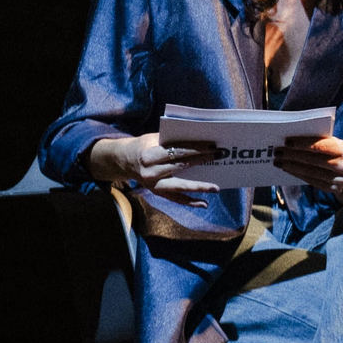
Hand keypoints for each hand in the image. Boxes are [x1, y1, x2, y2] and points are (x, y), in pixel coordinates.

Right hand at [86, 133, 220, 206]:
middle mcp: (150, 172)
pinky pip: (176, 199)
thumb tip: (197, 139)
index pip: (176, 151)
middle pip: (181, 166)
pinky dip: (190, 202)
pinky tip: (204, 204)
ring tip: (216, 188)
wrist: (123, 160)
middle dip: (202, 160)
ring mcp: (153, 185)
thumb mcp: (152, 138)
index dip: (195, 149)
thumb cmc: (143, 146)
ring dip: (199, 187)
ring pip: (180, 186)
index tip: (212, 146)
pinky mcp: (157, 193)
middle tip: (219, 156)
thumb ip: (171, 140)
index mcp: (149, 155)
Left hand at [275, 135, 342, 199]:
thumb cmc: (338, 152)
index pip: (321, 146)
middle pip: (313, 160)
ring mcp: (338, 180)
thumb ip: (319, 141)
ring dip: (291, 166)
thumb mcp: (335, 143)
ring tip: (278, 161)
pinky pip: (311, 181)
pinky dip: (297, 174)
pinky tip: (287, 169)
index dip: (303, 144)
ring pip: (310, 172)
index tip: (287, 141)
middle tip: (277, 152)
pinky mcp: (332, 189)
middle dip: (293, 155)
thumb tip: (293, 141)